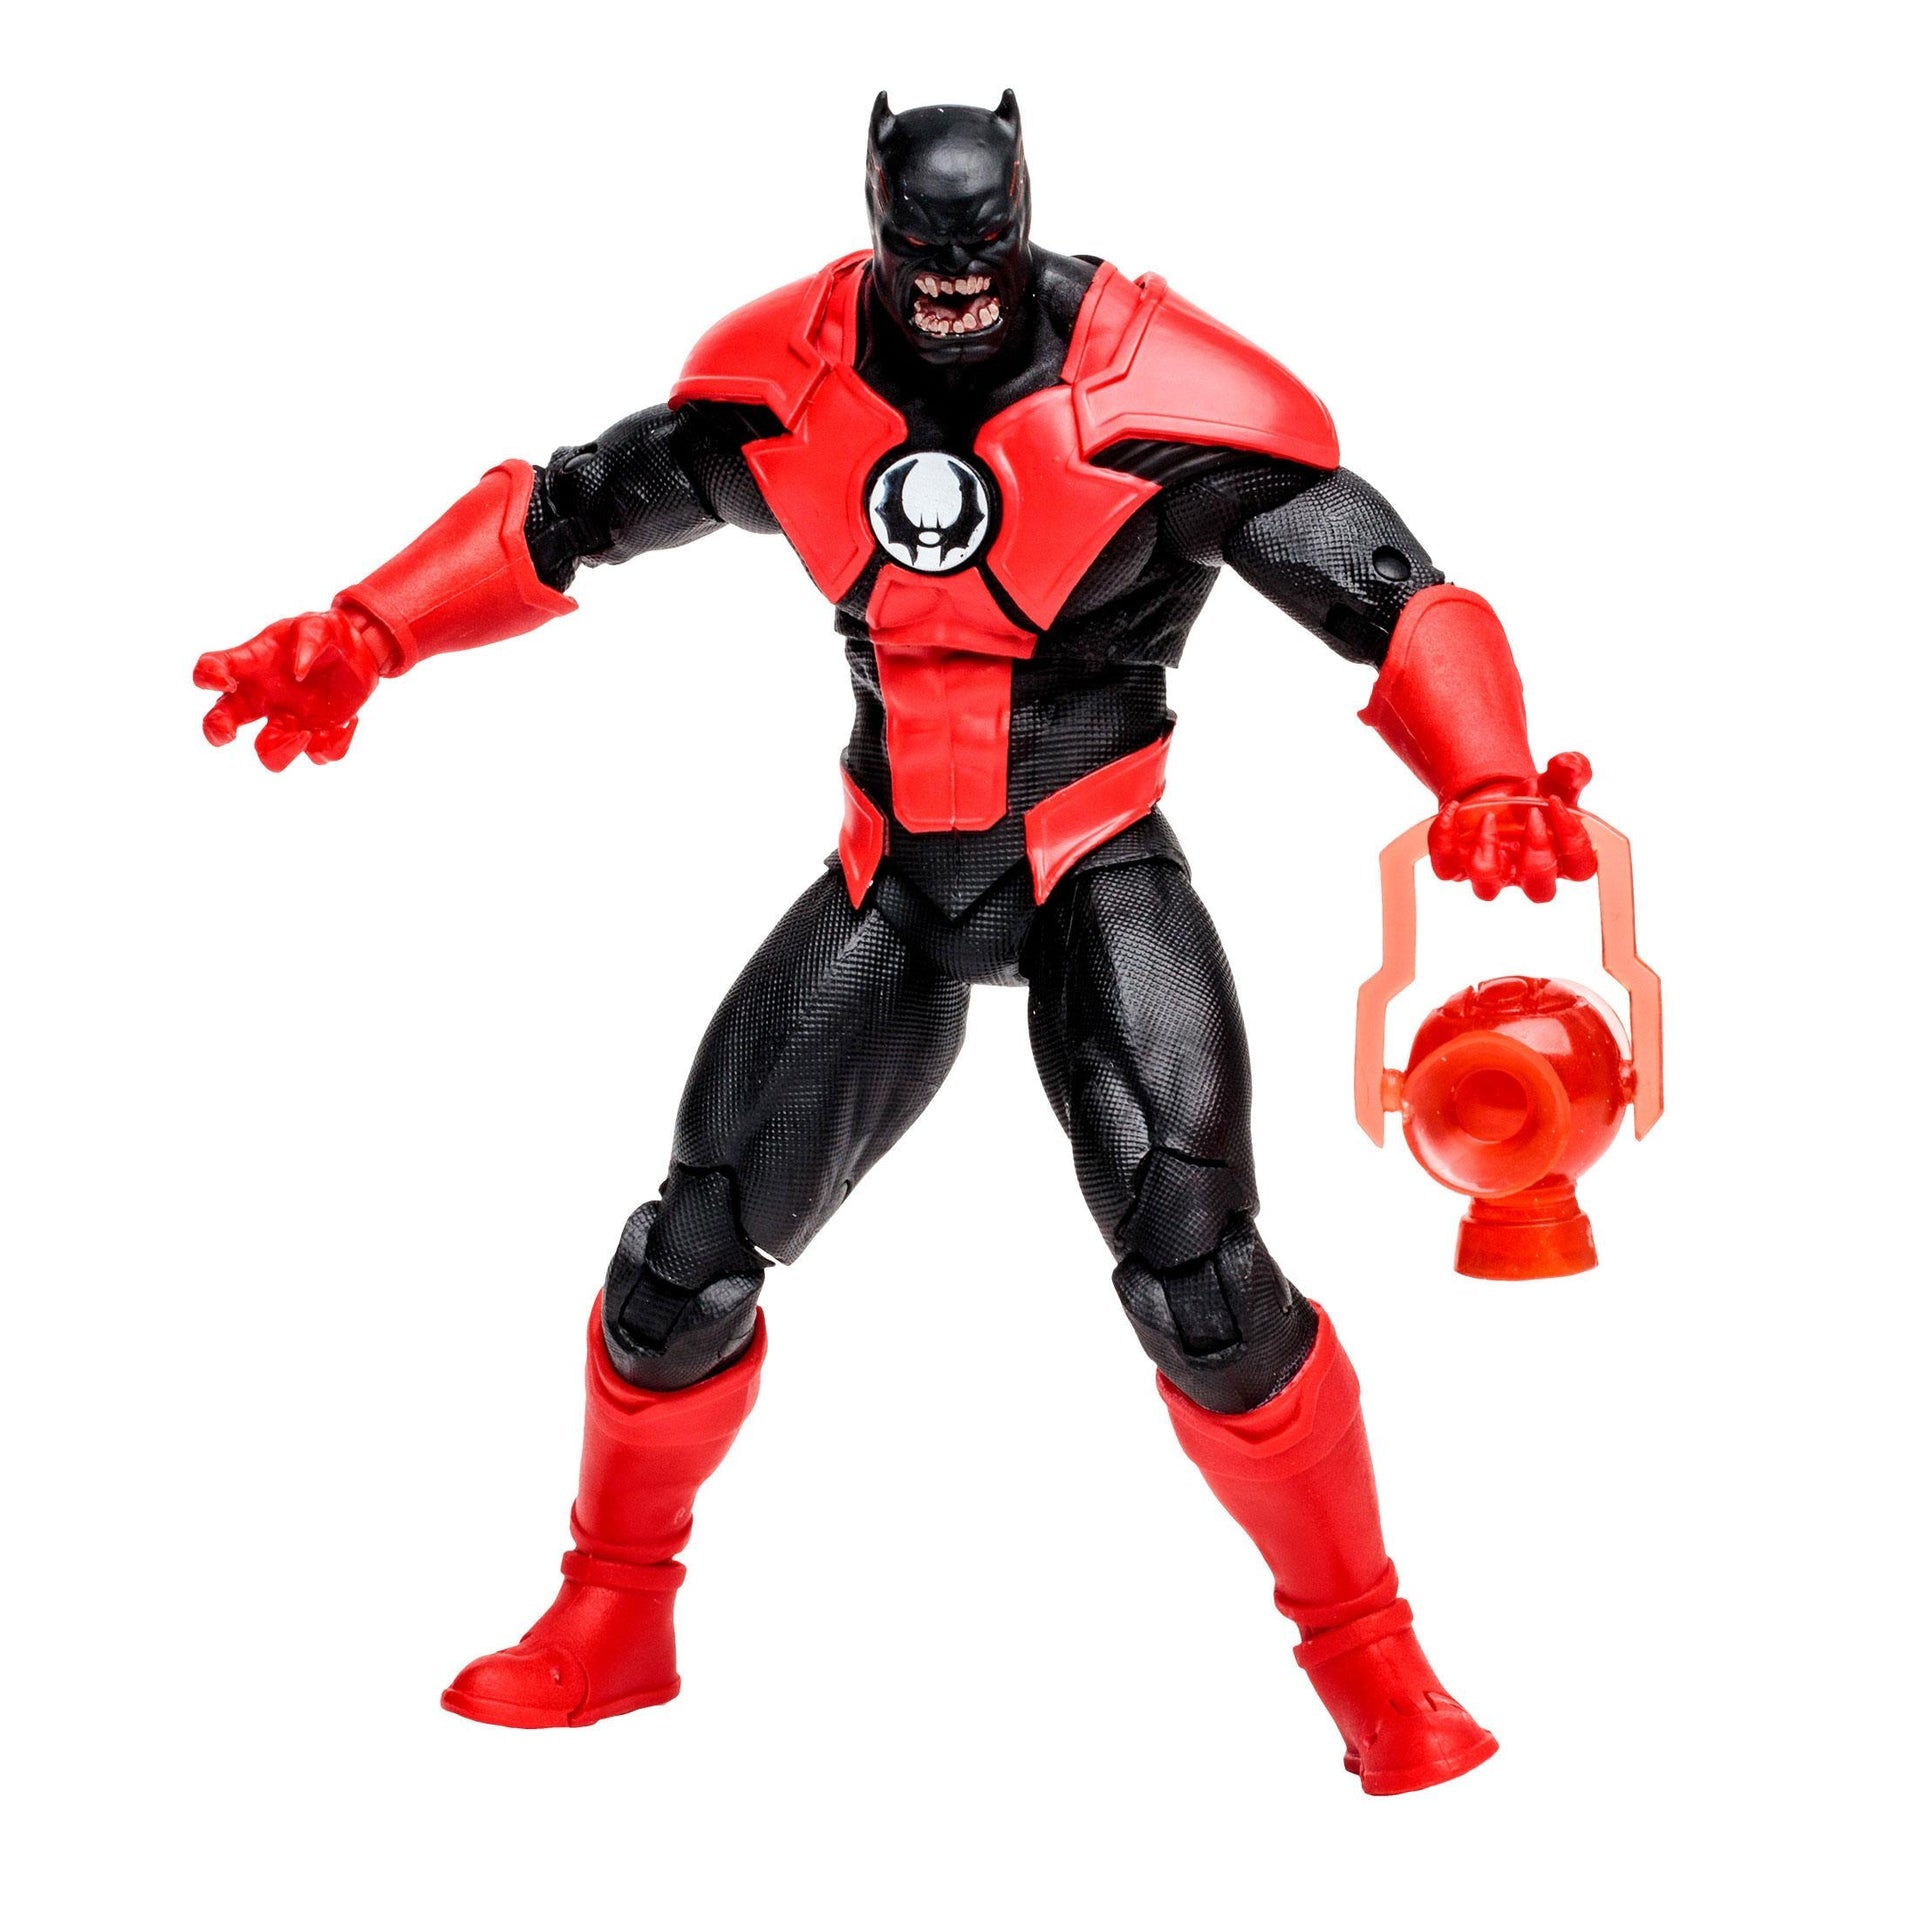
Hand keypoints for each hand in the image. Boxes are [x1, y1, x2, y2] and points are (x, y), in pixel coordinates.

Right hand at [194, 608, 387, 769]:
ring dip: (282, 750)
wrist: (362, 654)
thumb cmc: (330, 635)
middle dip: (217, 731)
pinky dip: (333, 745)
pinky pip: (318, 754)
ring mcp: (287, 719)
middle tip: (228, 735)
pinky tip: (349, 723)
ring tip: (307, 733)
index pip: (211, 667)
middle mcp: (262, 696)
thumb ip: (310, 638)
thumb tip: (297, 671)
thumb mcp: (323, 624)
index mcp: (253, 664)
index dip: (206, 676)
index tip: (225, 681)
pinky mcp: (316, 734)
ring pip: (267, 753)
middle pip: (220, 720)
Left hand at [1429, 752, 1597, 902]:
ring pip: (1486, 889)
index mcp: (1562, 860)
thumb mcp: (1557, 779)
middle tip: (1531, 813)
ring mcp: (1492, 874)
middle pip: (1540, 891)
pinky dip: (1443, 839)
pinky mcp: (1456, 866)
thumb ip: (1572, 770)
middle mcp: (1527, 875)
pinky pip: (1444, 868)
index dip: (1573, 838)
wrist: (1497, 793)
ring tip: (1488, 816)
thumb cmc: (1535, 796)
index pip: (1580, 867)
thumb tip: (1568, 765)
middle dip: (1537, 851)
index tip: (1556, 802)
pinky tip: (1452, 808)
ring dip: (1488, 850)